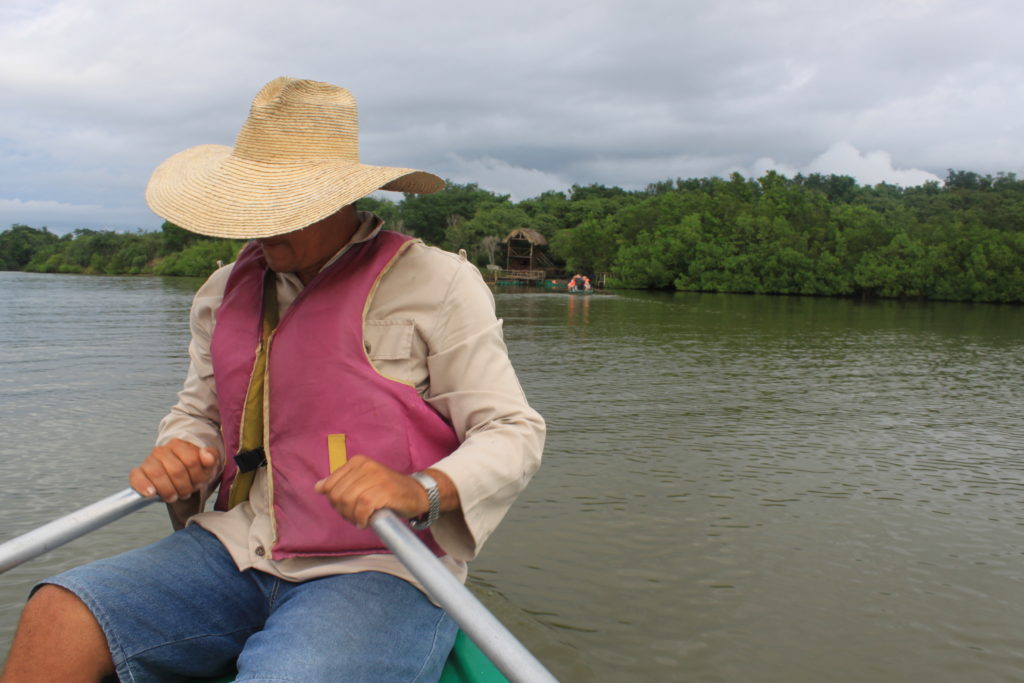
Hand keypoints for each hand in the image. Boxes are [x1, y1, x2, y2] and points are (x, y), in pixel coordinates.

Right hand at [129, 438, 219, 502]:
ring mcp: (149, 461)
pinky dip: (144, 486)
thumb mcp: (206, 464)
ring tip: (173, 496)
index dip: (197, 477)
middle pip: (176, 471)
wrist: (176, 474)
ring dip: (169, 491)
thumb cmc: (191, 470)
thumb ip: (211, 458)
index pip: (191, 461)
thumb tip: (207, 457)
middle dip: (184, 487)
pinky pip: (137, 477)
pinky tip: (151, 493)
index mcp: (179, 445)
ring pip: (158, 475)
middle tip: (185, 493)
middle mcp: (162, 450)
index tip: (198, 483)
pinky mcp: (138, 472)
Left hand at [314, 455, 428, 528]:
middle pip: (337, 495)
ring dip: (352, 516)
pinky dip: (361, 519)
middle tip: (354, 517)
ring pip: (348, 501)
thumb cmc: (388, 490)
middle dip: (342, 511)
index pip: (330, 485)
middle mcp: (366, 466)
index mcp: (357, 462)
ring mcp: (376, 477)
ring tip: (360, 519)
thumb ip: (342, 483)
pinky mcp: (384, 490)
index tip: (346, 508)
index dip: (334, 501)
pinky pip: (362, 508)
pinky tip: (366, 522)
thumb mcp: (363, 481)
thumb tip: (318, 487)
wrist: (416, 493)